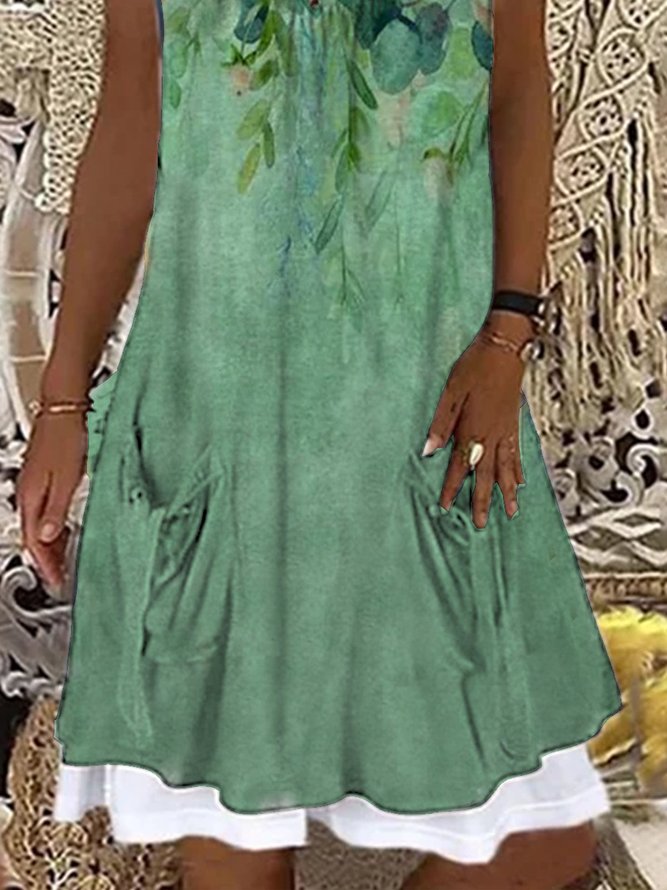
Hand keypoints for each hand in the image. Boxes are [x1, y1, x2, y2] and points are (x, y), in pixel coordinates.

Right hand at [16, 413, 87, 590]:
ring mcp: (36, 484)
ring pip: (39, 524)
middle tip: (60, 576)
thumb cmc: (68, 435)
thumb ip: (56, 510)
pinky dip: (53, 526)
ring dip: (50, 544)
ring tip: (64, 560)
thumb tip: (45, 536)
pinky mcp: (46, 477)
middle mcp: (29, 492)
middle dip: (47, 559)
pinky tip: (64, 530)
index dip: (45, 564)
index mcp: (31, 495)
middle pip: (34, 536)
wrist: (66, 407)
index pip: (32, 541)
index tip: (56, 580)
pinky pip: (46, 511)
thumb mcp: (67, 478)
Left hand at [421, 332, 526, 528]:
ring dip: (506, 492)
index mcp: (471, 429)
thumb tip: (429, 450)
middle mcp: (490, 435)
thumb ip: (440, 423)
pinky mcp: (515, 425)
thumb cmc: (475, 365)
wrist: (506, 347)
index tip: (446, 506)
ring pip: (506, 469)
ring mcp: (506, 431)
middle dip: (482, 500)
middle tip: (480, 523)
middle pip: (485, 475)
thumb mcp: (451, 392)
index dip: (451, 487)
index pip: (458, 466)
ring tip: (511, 512)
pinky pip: (517, 455)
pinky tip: (520, 483)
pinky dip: (518, 471)